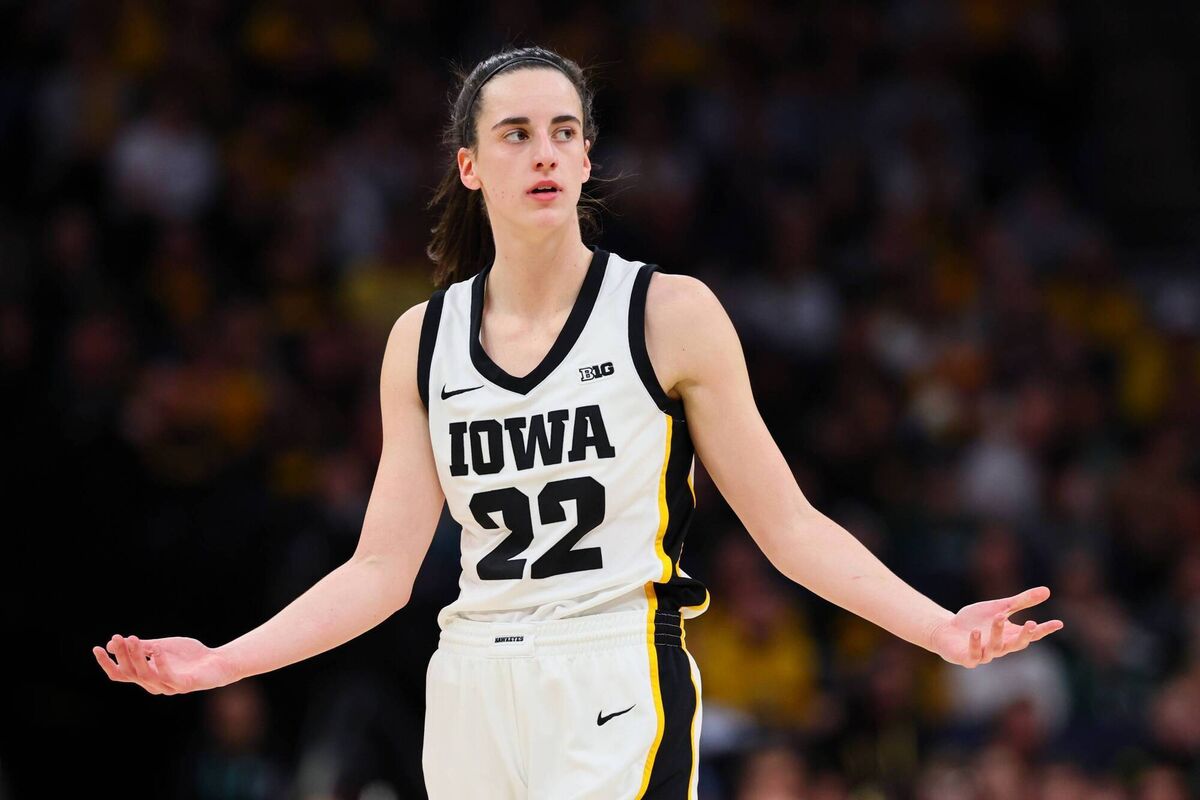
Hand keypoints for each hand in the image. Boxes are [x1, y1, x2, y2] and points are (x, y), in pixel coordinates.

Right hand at [92, 634, 239, 694]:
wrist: (215, 662)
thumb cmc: (187, 656)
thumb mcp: (160, 647)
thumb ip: (140, 646)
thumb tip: (112, 642)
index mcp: (145, 676)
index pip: (120, 674)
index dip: (107, 663)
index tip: (97, 648)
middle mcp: (153, 685)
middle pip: (130, 673)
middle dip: (123, 655)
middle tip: (120, 637)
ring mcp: (168, 687)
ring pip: (146, 675)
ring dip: (138, 657)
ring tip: (135, 639)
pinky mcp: (183, 685)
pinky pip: (168, 677)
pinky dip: (160, 664)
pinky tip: (157, 651)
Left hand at [929, 586, 1063, 667]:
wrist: (947, 631)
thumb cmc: (976, 620)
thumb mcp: (999, 607)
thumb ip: (1021, 602)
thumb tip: (1047, 591)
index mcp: (1010, 635)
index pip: (1031, 634)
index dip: (1044, 630)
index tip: (1058, 623)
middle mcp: (1000, 647)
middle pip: (1017, 644)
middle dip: (1025, 635)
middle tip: (1032, 623)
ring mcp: (984, 654)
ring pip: (995, 648)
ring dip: (998, 633)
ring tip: (999, 617)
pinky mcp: (968, 658)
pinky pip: (974, 655)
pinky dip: (976, 644)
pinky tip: (977, 632)